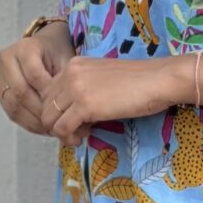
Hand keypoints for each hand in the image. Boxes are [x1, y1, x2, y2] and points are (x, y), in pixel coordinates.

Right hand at [0, 19, 76, 132]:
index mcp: (24, 48)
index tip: (63, 106)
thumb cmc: (57, 54)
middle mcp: (7, 60)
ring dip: (33, 120)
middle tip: (57, 123)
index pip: (34, 75)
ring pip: (13, 104)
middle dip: (40, 110)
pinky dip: (27, 122)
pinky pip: (11, 111)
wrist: (45, 47)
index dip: (47, 94)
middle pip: (20, 92)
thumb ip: (64, 81)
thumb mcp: (65, 60)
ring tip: (51, 128)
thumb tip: (65, 109)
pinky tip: (42, 128)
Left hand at [36, 54, 183, 139]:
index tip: (76, 118)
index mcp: (73, 65)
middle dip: (57, 122)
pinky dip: (70, 138)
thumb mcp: (102, 80)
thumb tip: (70, 114)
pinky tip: (85, 136)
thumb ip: (83, 90)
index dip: (58, 110)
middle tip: (78, 129)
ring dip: (62, 132)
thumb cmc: (138, 82)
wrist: (158, 80)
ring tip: (81, 134)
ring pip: (48, 119)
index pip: (48, 93)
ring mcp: (75, 88)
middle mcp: (69, 73)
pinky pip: (62, 128)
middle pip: (44, 106)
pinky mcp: (84, 105)